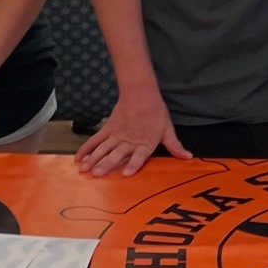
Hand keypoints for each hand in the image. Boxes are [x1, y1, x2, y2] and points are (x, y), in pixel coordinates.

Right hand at [75, 86, 190, 176]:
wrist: (141, 92)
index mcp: (145, 143)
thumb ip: (175, 146)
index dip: (133, 165)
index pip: (139, 156)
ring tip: (85, 170)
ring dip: (93, 159)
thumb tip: (188, 157)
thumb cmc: (156, 112)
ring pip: (103, 148)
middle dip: (106, 164)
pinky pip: (95, 140)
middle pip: (116, 154)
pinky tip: (79, 159)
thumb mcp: (167, 129)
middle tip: (97, 174)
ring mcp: (116, 135)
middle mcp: (129, 141)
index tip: (126, 174)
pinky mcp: (108, 129)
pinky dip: (86, 149)